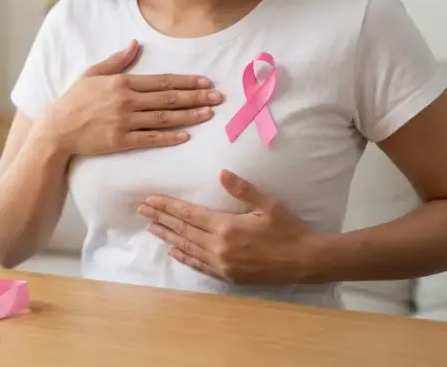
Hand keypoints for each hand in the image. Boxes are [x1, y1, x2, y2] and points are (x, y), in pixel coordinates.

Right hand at [43, 40, 223, 155]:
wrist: (57, 129)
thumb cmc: (74, 100)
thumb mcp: (93, 73)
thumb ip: (117, 60)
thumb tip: (135, 44)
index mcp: (122, 82)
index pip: (161, 81)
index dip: (185, 81)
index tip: (205, 81)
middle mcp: (126, 101)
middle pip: (168, 99)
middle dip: (196, 97)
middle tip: (218, 97)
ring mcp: (124, 122)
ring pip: (163, 118)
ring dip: (189, 116)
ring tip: (209, 113)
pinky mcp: (120, 141)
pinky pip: (150, 139)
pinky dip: (168, 137)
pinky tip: (185, 136)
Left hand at [138, 170, 316, 284]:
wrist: (306, 261)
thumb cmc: (289, 229)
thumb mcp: (269, 204)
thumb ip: (242, 189)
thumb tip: (221, 173)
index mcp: (226, 227)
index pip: (188, 215)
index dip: (167, 207)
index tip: (150, 200)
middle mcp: (218, 247)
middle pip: (182, 230)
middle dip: (161, 218)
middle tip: (141, 210)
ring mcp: (222, 264)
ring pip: (187, 248)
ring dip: (168, 237)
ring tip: (151, 227)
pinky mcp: (227, 275)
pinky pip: (199, 265)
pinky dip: (184, 257)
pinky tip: (173, 251)